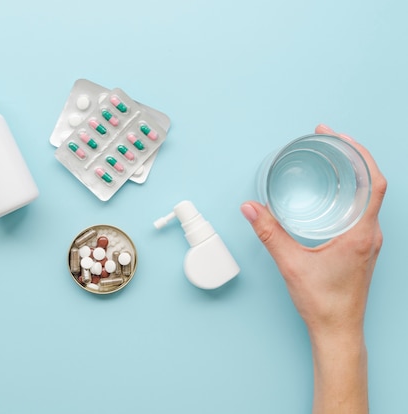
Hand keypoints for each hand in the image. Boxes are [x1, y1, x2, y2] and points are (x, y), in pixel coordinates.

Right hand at [240, 124, 385, 413]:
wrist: (338, 331)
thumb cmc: (324, 303)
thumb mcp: (292, 264)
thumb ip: (270, 233)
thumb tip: (251, 208)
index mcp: (361, 233)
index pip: (373, 182)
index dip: (358, 153)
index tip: (338, 137)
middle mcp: (370, 234)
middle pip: (372, 183)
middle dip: (352, 157)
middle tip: (329, 140)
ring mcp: (367, 242)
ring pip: (368, 198)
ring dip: (352, 175)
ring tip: (331, 160)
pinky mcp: (360, 249)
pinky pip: (361, 212)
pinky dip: (349, 194)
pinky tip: (330, 196)